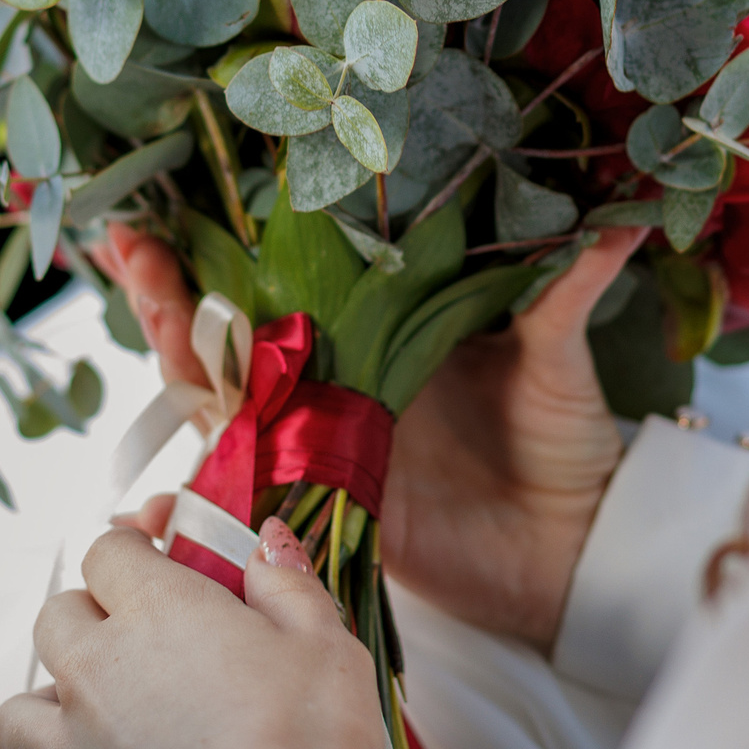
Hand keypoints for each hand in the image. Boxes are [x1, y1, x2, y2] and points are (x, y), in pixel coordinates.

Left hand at [0, 519, 385, 748]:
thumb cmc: (302, 748)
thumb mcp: (327, 648)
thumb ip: (290, 586)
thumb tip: (269, 538)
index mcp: (160, 615)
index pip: (111, 550)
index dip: (132, 540)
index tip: (160, 539)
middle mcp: (99, 673)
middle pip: (55, 618)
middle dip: (86, 613)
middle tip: (130, 628)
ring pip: (17, 711)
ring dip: (43, 706)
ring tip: (81, 716)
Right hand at [93, 219, 646, 652]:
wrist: (573, 554)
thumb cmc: (569, 451)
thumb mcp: (558, 362)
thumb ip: (564, 292)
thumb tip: (623, 222)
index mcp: (383, 333)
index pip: (291, 275)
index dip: (234, 240)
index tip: (182, 194)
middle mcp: (337, 381)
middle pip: (232, 327)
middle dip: (172, 283)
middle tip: (124, 238)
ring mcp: (319, 443)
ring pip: (220, 391)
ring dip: (170, 344)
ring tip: (134, 289)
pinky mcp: (319, 507)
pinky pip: (241, 479)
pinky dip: (193, 461)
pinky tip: (161, 432)